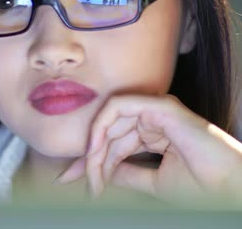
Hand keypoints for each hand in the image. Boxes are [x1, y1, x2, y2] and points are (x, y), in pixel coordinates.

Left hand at [56, 94, 241, 206]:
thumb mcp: (150, 181)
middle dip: (91, 159)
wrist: (228, 190)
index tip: (71, 178)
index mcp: (153, 132)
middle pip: (108, 132)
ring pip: (108, 121)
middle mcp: (153, 118)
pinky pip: (117, 107)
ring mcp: (157, 109)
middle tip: (88, 185)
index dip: (90, 159)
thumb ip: (123, 172)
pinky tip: (97, 151)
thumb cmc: (201, 187)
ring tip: (95, 178)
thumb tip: (96, 173)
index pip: (112, 141)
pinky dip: (102, 127)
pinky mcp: (160, 106)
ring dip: (96, 150)